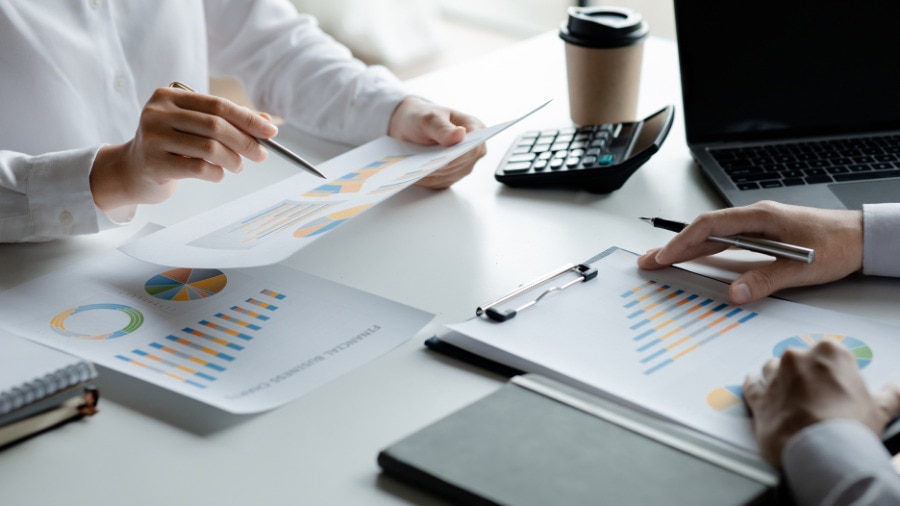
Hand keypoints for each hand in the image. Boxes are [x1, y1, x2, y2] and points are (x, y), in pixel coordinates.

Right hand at [91, 86, 277, 212]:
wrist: (131, 171)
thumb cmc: (169, 147)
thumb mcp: (194, 128)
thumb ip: (227, 121)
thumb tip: (267, 122)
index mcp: (169, 96)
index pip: (218, 105)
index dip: (248, 118)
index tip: (271, 131)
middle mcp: (157, 112)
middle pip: (215, 125)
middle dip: (245, 141)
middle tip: (261, 155)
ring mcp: (152, 137)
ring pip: (209, 147)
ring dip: (233, 159)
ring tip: (238, 166)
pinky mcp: (153, 163)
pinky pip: (198, 168)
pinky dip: (216, 173)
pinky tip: (217, 174)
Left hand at [388, 96, 486, 188]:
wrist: (410, 126)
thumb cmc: (423, 117)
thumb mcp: (429, 118)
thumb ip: (443, 128)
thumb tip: (460, 135)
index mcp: (475, 129)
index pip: (475, 148)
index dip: (461, 156)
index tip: (445, 160)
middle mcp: (472, 150)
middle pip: (461, 166)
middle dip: (441, 167)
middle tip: (421, 167)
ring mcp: (461, 165)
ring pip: (448, 177)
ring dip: (431, 175)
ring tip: (413, 170)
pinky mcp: (448, 176)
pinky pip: (437, 183)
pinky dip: (424, 179)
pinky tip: (412, 174)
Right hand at [637, 201, 862, 303]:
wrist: (864, 237)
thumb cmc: (838, 245)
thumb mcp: (801, 267)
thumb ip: (765, 279)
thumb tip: (734, 293)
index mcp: (759, 218)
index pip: (710, 227)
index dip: (683, 242)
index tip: (663, 257)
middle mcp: (755, 218)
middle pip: (705, 230)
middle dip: (675, 245)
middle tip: (649, 260)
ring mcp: (759, 226)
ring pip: (714, 235)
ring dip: (688, 247)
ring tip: (664, 259)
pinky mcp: (766, 235)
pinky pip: (727, 240)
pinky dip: (707, 249)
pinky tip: (698, 257)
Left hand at [743, 340, 899, 465]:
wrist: (820, 450)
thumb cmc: (849, 427)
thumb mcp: (880, 409)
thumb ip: (891, 394)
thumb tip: (899, 389)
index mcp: (830, 353)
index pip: (829, 355)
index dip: (832, 372)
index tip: (835, 385)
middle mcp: (798, 358)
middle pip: (799, 360)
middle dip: (805, 374)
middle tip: (816, 396)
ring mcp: (775, 376)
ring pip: (772, 368)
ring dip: (779, 378)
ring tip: (788, 393)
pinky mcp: (758, 396)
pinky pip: (751, 385)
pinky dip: (752, 384)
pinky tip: (754, 383)